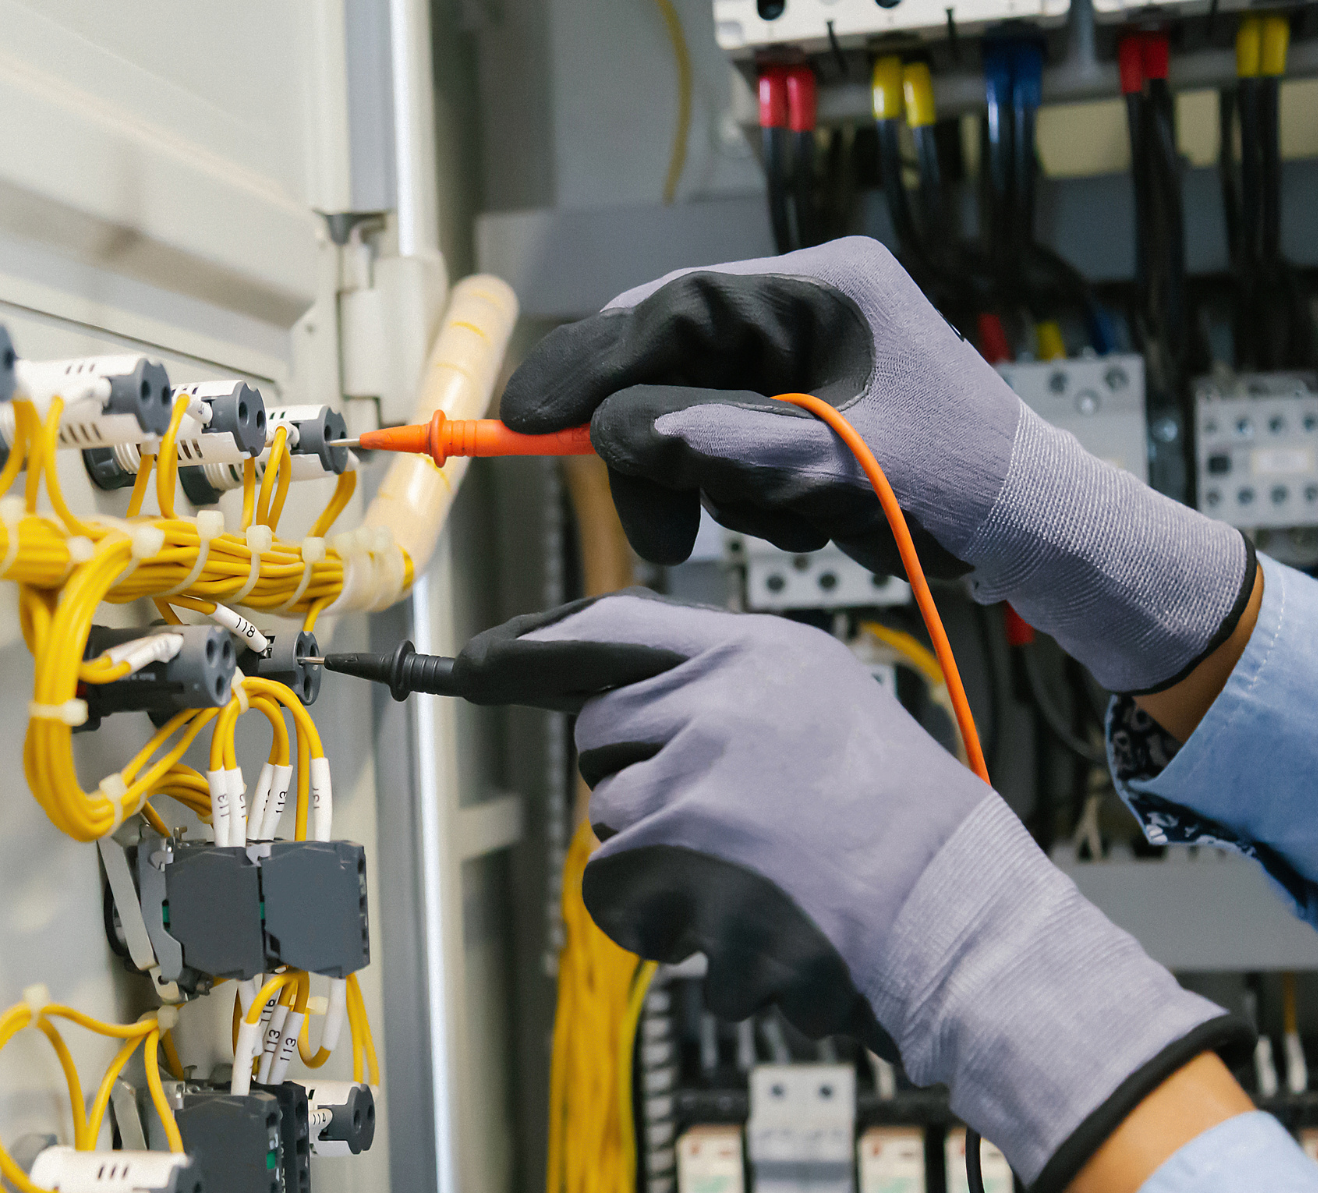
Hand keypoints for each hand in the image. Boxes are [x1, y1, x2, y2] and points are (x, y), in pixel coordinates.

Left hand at [459, 590, 1246, 1192]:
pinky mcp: (677, 870)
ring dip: (656, 863)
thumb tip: (607, 694)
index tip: (483, 660)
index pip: (614, 627)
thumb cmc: (896, 822)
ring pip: (604, 824)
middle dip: (638, 785)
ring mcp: (694, 785)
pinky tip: (731, 917)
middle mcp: (717, 704)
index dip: (539, 648)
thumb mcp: (819, 703)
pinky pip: (612, 895)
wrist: (953, 919)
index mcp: (757, 653)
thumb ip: (720, 684)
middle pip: (598, 739)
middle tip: (726, 820)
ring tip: (751, 872)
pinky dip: (655, 921)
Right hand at [499, 237, 1252, 693]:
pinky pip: (722, 441)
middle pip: (669, 358)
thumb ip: (723, 443)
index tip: (526, 415)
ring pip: (687, 408)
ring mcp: (798, 355)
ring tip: (787, 526)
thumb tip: (616, 431)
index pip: (674, 307)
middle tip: (658, 536)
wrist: (1035, 532)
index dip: (592, 360)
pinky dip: (738, 492)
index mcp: (823, 287)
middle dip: (654, 449)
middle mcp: (803, 307)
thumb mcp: (838, 466)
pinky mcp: (797, 405)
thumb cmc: (963, 488)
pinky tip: (802, 518)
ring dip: (709, 483)